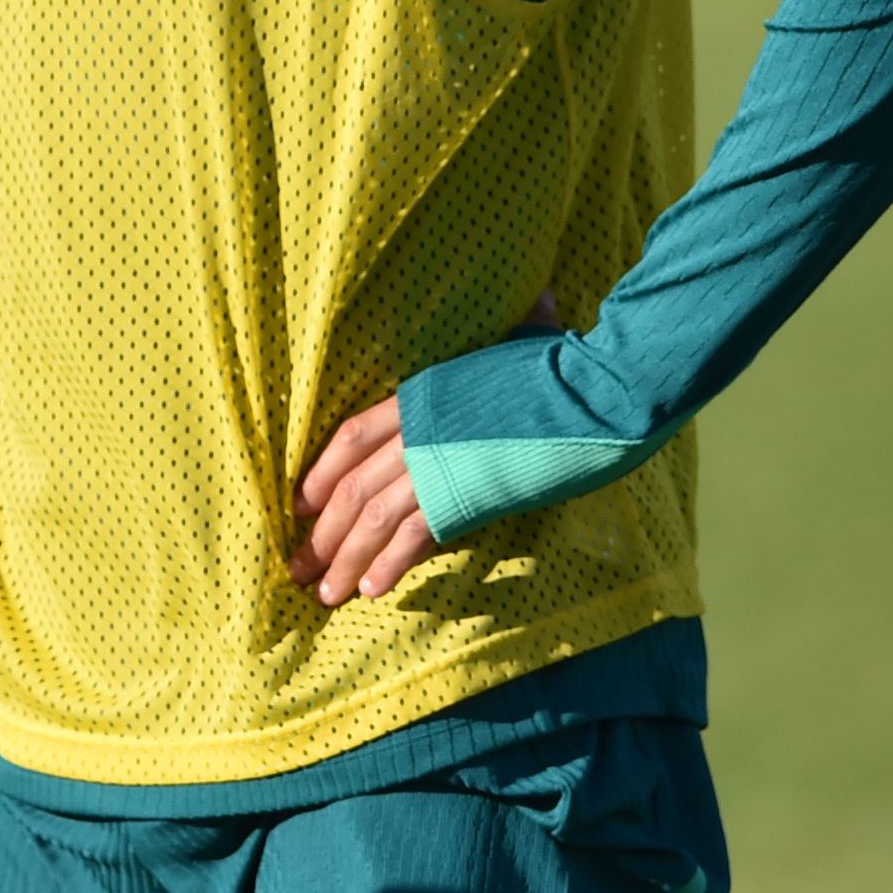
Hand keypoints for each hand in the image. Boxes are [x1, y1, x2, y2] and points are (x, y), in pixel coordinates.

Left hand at [290, 293, 560, 610]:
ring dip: (344, 560)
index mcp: (419, 394)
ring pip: (370, 517)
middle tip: (296, 569)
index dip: (320, 473)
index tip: (300, 506)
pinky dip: (389, 565)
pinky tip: (371, 591)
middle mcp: (415, 430)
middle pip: (350, 485)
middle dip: (321, 533)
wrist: (596, 389)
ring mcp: (435, 463)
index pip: (350, 438)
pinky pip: (413, 536)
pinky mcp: (463, 495)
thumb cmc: (570, 364)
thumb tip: (546, 299)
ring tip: (323, 593)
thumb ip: (521, 330)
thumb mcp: (529, 341)